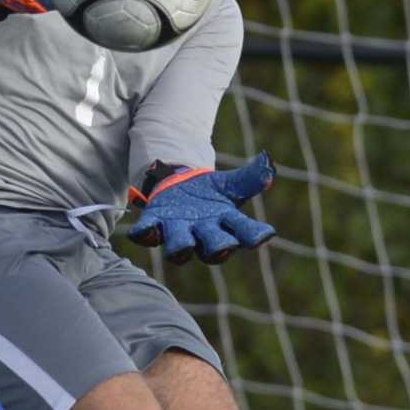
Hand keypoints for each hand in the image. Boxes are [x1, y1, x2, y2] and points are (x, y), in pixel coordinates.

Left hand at [126, 153, 275, 263]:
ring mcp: (178, 231)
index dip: (254, 236)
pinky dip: (145, 234)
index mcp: (226, 224)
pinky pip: (147, 234)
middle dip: (219, 248)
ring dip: (182, 247)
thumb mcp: (230, 184)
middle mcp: (204, 234)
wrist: (178, 188)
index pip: (245, 233)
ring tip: (184, 245)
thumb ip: (250, 177)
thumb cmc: (209, 193)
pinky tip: (142, 231)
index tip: (262, 235)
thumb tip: (267, 160)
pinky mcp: (154, 223)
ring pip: (180, 249)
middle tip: (225, 246)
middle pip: (214, 249)